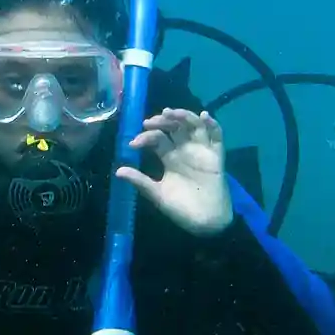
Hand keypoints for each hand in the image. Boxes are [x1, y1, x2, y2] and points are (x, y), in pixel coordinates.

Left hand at [117, 106, 231, 237]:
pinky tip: (205, 117)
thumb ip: (140, 181)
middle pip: (174, 127)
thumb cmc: (180, 208)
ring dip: (184, 116)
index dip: (146, 137)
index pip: (157, 138)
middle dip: (163, 120)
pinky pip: (217, 137)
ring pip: (194, 126)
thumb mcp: (157, 194)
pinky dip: (213, 125)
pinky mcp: (216, 156)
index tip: (134, 143)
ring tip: (172, 113)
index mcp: (169, 157)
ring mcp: (200, 151)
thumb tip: (118, 171)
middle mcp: (184, 150)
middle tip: (150, 121)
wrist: (204, 222)